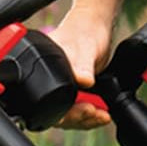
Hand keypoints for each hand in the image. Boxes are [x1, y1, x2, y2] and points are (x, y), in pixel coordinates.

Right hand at [51, 6, 112, 129]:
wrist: (95, 26)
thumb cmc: (85, 30)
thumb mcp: (85, 48)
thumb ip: (82, 65)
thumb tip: (82, 80)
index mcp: (44, 72)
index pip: (47, 104)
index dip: (66, 113)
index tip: (86, 110)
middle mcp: (51, 81)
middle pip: (59, 113)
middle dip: (80, 119)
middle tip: (97, 114)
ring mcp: (62, 87)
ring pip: (69, 114)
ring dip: (87, 119)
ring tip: (103, 116)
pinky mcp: (74, 91)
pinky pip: (78, 108)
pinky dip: (90, 114)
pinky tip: (101, 113)